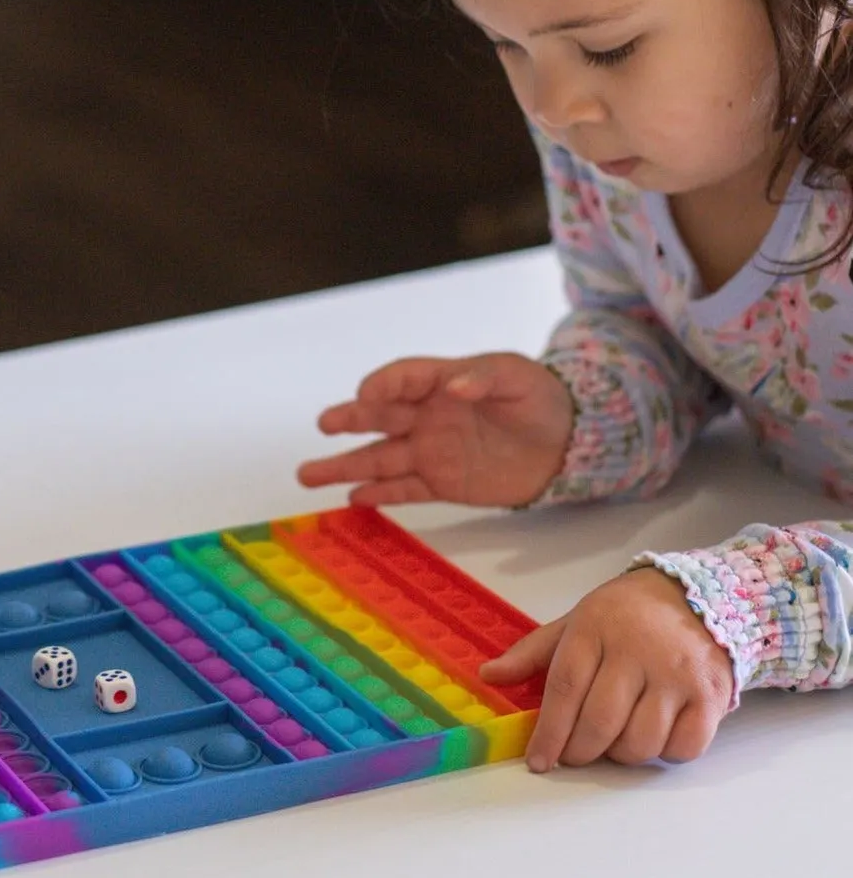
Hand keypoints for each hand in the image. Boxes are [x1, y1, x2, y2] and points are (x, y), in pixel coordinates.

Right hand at [297, 354, 574, 507]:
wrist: (568, 443)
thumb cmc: (540, 399)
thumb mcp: (517, 378)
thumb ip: (484, 379)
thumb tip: (456, 386)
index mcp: (442, 381)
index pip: (404, 379)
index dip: (384, 385)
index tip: (366, 395)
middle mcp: (427, 416)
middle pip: (381, 417)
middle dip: (351, 420)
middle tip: (323, 425)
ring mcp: (431, 451)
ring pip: (380, 458)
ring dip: (346, 466)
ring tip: (309, 475)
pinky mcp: (443, 483)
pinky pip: (405, 489)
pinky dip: (379, 494)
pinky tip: (352, 499)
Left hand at [483, 568, 735, 769]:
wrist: (694, 596)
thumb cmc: (624, 615)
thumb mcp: (575, 622)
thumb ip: (532, 652)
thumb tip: (488, 676)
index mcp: (595, 628)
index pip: (565, 687)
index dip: (548, 731)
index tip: (538, 760)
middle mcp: (637, 651)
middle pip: (600, 721)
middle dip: (580, 750)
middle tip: (573, 755)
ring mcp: (677, 675)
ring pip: (641, 742)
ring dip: (621, 754)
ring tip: (614, 739)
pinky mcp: (711, 696)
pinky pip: (683, 747)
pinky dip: (664, 753)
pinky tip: (654, 735)